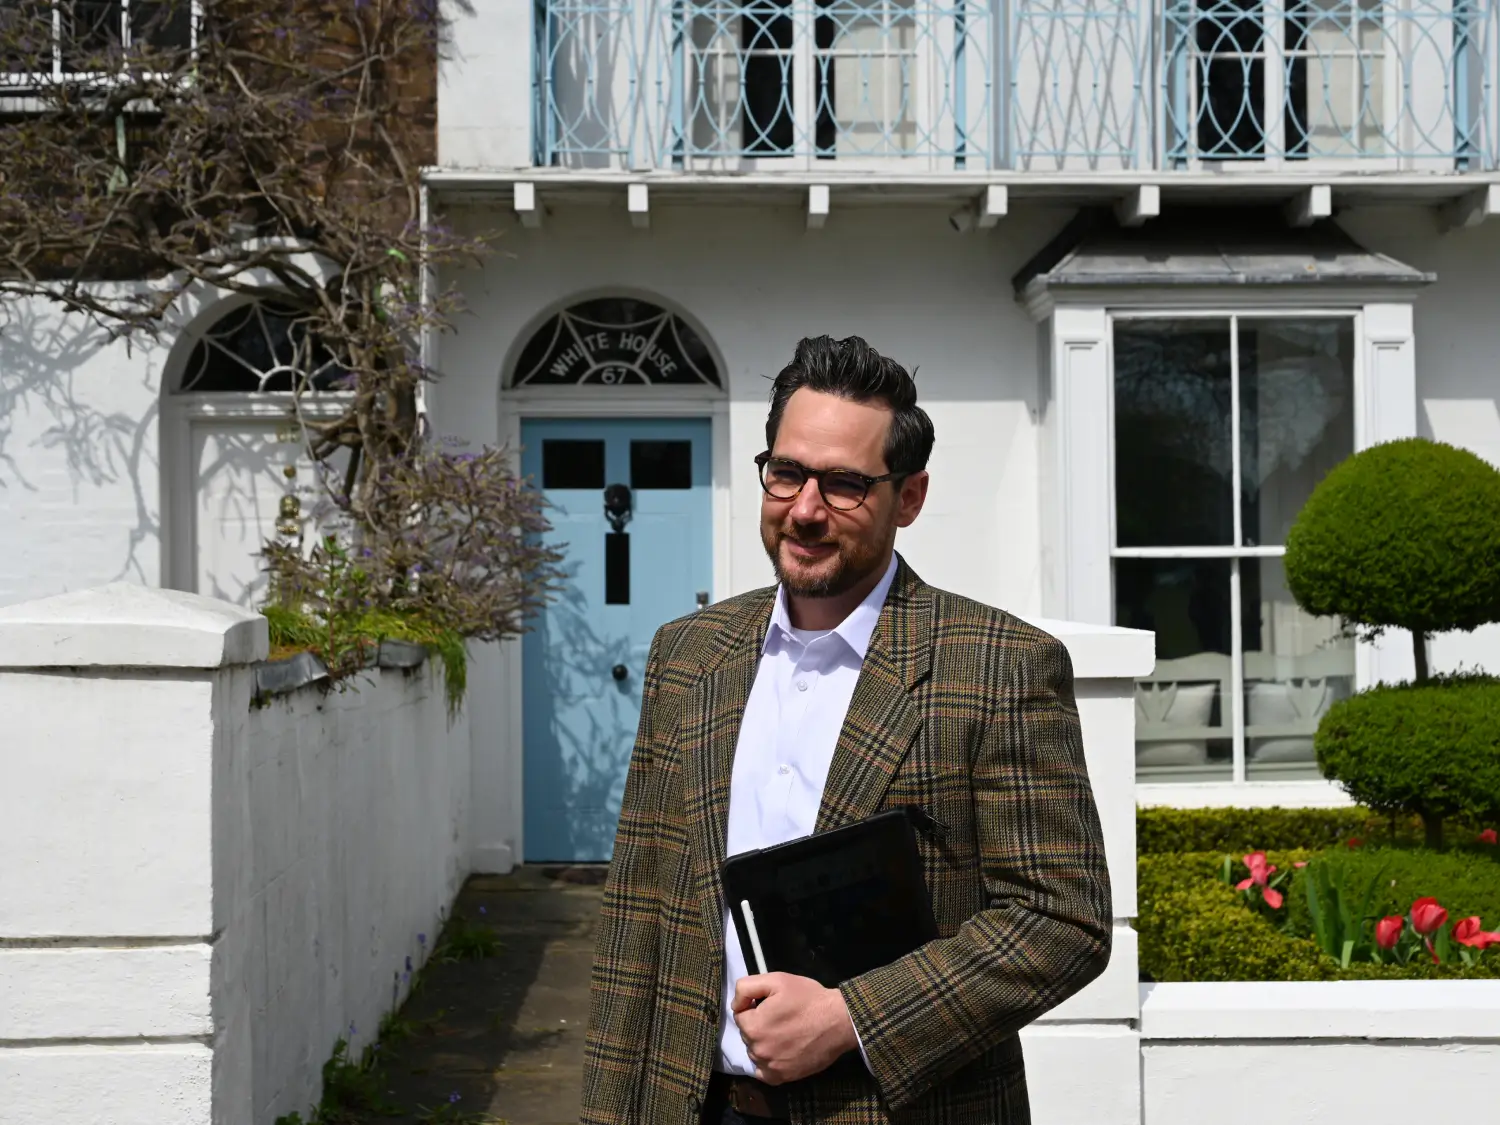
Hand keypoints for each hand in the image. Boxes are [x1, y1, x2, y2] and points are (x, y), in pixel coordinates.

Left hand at [731, 972, 858, 1084]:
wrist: (839, 1021)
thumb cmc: (808, 998)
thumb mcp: (777, 980)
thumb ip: (747, 987)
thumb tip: (736, 1005)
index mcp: (753, 1026)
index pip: (740, 1015)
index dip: (754, 1006)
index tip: (771, 1003)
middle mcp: (758, 1050)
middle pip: (747, 1034)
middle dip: (758, 1024)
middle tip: (780, 1016)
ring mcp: (770, 1066)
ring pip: (755, 1052)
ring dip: (763, 1042)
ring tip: (784, 1032)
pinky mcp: (783, 1077)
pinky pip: (763, 1072)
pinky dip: (767, 1063)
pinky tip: (780, 1051)